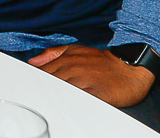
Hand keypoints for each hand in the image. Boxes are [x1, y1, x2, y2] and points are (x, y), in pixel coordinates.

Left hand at [28, 44, 155, 107]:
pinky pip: (81, 101)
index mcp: (65, 61)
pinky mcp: (98, 94)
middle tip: (37, 102)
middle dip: (43, 93)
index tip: (29, 91)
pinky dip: (73, 105)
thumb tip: (33, 61)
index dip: (35, 83)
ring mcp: (85, 82)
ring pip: (62, 93)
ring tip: (50, 107)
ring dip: (56, 100)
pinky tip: (67, 110)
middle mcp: (72, 70)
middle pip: (50, 85)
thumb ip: (53, 53)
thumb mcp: (75, 50)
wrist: (130, 65)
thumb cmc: (102, 60)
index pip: (42, 74)